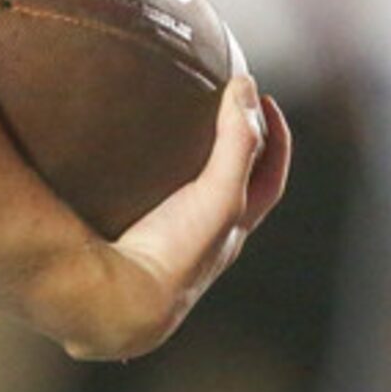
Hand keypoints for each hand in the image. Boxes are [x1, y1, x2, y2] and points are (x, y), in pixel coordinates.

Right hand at [56, 74, 291, 361]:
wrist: (117, 306)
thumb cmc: (175, 253)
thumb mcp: (220, 194)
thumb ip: (238, 141)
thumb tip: (245, 85)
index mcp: (232, 232)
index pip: (270, 177)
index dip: (275, 135)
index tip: (260, 93)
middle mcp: (205, 245)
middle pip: (233, 190)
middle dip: (232, 147)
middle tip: (217, 105)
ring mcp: (166, 250)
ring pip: (187, 201)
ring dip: (186, 165)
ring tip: (165, 126)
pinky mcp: (128, 250)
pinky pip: (142, 208)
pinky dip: (141, 181)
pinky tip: (115, 164)